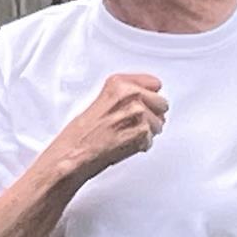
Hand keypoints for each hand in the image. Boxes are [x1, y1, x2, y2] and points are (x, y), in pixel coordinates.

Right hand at [53, 72, 167, 181]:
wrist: (74, 153)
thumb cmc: (81, 134)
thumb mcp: (101, 101)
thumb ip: (125, 97)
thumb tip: (146, 98)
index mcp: (119, 83)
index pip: (155, 83)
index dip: (149, 97)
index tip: (143, 102)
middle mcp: (130, 95)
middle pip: (162, 103)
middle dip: (152, 114)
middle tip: (133, 124)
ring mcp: (138, 113)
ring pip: (159, 124)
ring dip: (147, 132)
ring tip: (126, 135)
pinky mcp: (142, 132)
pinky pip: (152, 140)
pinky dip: (141, 145)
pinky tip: (124, 144)